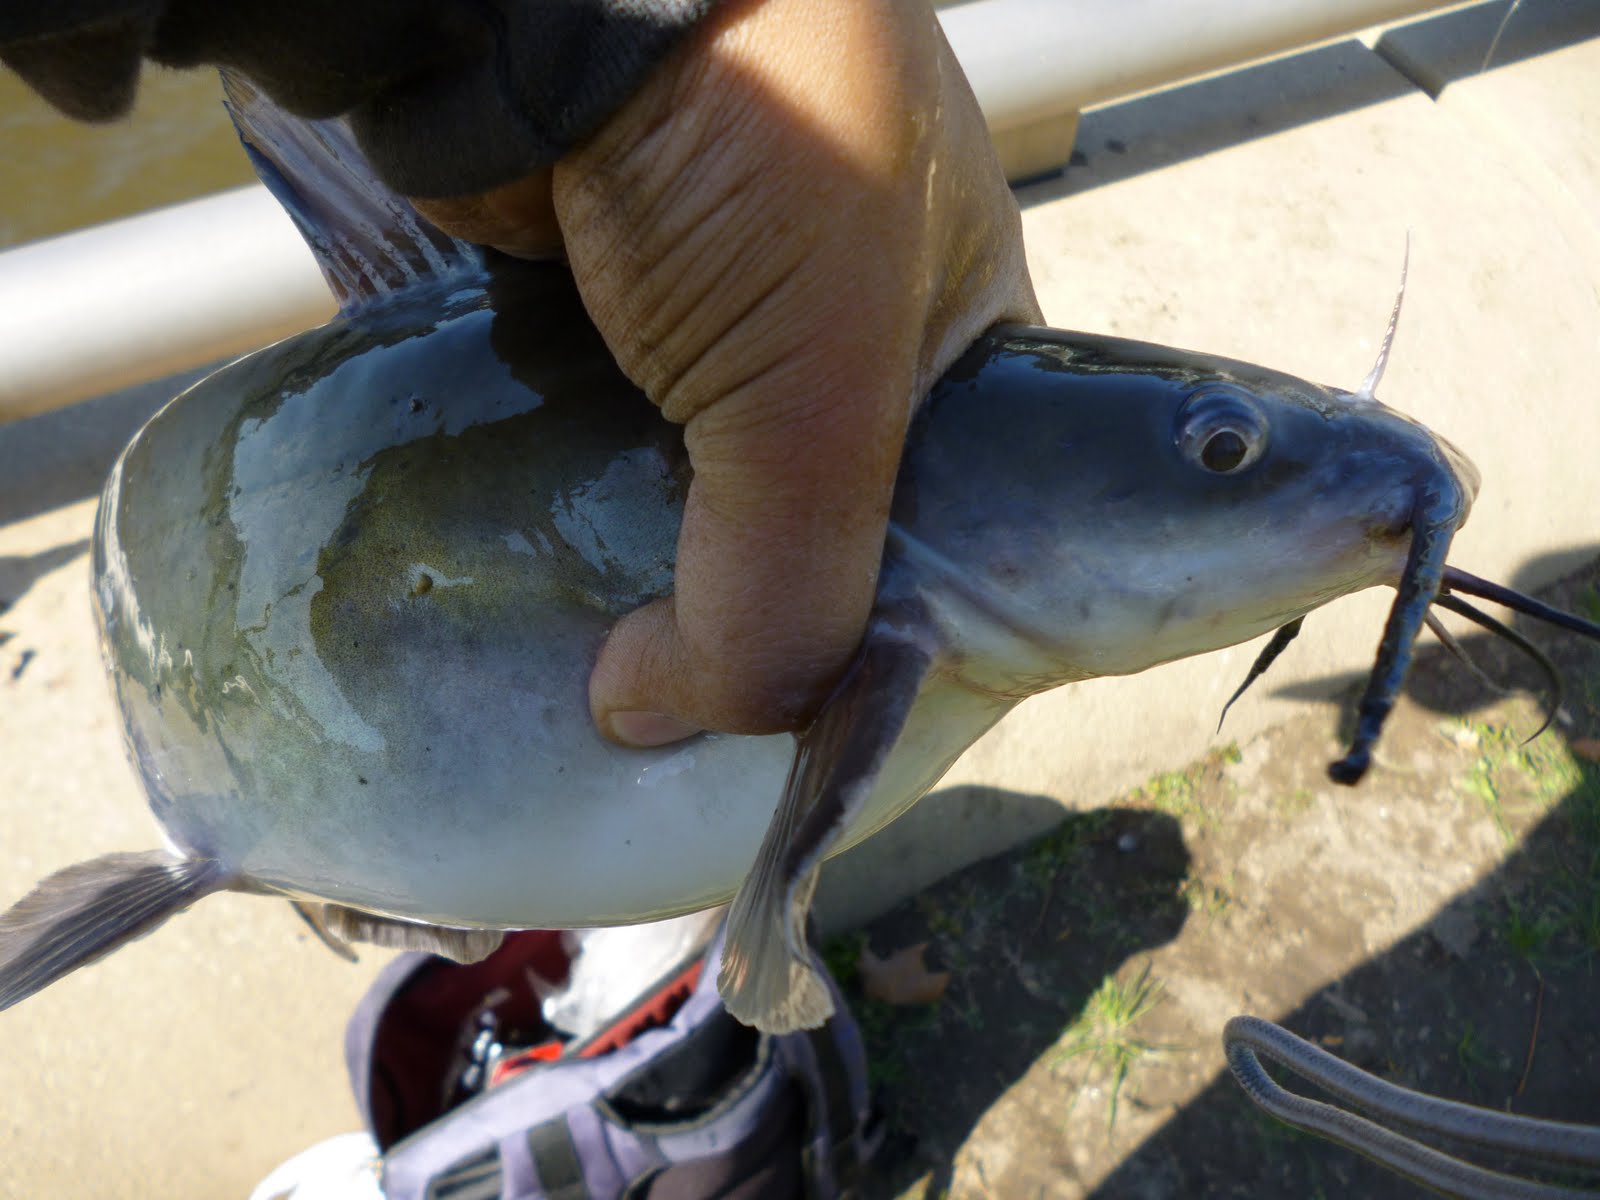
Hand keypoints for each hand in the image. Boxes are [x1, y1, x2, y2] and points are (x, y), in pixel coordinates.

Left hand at [415, 0, 1039, 744]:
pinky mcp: (602, 311)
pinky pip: (602, 451)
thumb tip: (663, 716)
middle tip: (698, 709)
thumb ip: (786, 582)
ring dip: (655, 572)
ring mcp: (716, 314)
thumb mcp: (817, 388)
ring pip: (698, 494)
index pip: (966, 521)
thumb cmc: (764, 144)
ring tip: (608, 671)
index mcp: (956, 330)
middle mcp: (845, 324)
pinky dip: (578, 514)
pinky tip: (550, 585)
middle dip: (763, 609)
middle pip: (817, 520)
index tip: (833, 718)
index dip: (910, 624)